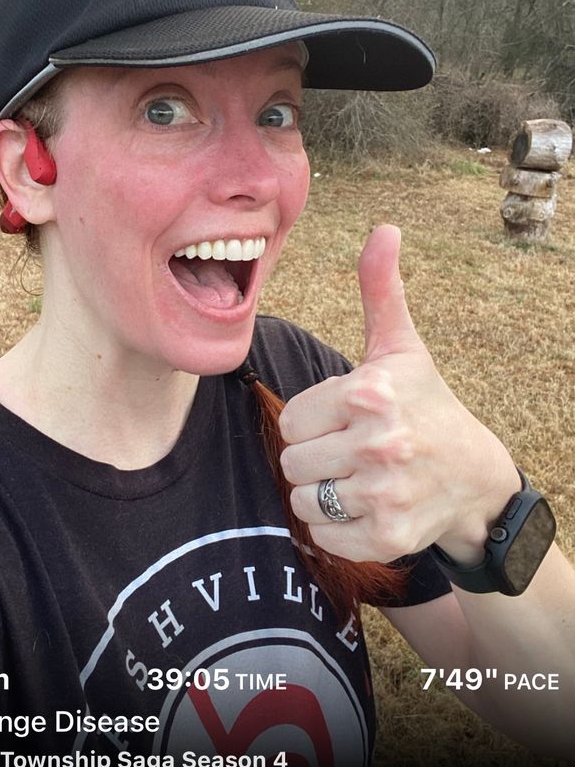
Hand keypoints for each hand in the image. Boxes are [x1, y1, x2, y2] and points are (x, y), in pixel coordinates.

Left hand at [278, 224, 519, 564]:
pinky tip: (366, 507)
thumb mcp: (401, 348)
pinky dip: (336, 529)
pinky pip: (322, 537)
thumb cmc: (426, 405)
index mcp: (369, 391)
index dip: (314, 422)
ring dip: (323, 495)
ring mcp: (384, 493)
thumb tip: (384, 228)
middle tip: (352, 452)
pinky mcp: (388, 536)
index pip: (291, 420)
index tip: (345, 420)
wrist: (475, 477)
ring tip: (358, 480)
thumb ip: (380, 291)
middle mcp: (378, 443)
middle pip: (292, 462)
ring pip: (303, 501)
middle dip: (316, 459)